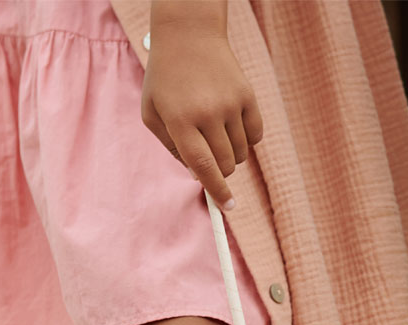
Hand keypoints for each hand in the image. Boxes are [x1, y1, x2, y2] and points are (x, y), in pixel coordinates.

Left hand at [140, 1, 262, 207]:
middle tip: (208, 158)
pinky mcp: (248, 97)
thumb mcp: (151, 112)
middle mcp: (208, 113)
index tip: (227, 207)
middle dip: (219, 171)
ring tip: (215, 135)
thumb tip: (196, 174)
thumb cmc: (165, 78)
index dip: (216, 190)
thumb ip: (170, 147)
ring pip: (242, 153)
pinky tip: (232, 125)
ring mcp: (231, 104)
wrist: (189, 34)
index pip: (203, 166)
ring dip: (231, 155)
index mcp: (180, 120)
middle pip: (226, 164)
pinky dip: (247, 140)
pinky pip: (256, 135)